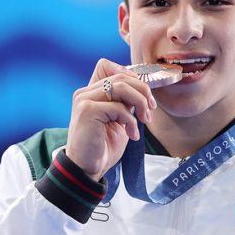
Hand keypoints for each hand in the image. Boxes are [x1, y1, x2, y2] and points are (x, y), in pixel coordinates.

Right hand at [65, 59, 156, 180]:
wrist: (87, 168)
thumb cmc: (103, 146)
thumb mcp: (119, 119)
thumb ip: (125, 102)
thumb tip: (142, 90)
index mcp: (91, 93)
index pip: (106, 65)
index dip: (128, 74)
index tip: (142, 94)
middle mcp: (85, 93)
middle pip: (121, 76)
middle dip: (142, 91)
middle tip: (150, 111)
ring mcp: (84, 100)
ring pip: (122, 87)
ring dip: (140, 103)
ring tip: (144, 120)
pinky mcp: (87, 111)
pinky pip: (118, 107)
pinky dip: (131, 121)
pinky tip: (132, 134)